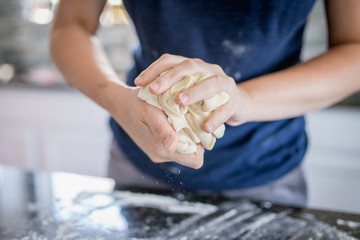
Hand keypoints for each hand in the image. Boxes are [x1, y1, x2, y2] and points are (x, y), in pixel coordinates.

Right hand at [112, 87, 204, 168]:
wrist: (120, 104)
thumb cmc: (136, 103)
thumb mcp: (149, 111)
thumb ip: (161, 129)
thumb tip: (172, 146)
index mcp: (162, 150)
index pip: (195, 159)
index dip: (201, 144)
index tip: (198, 126)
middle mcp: (162, 155)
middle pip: (192, 155)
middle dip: (196, 139)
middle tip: (192, 119)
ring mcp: (159, 152)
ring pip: (185, 150)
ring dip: (188, 136)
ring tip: (184, 118)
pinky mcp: (157, 148)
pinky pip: (176, 146)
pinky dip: (180, 135)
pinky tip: (176, 120)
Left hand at [134, 54, 249, 132]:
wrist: (238, 104)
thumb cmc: (205, 99)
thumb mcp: (187, 92)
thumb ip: (171, 91)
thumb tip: (143, 96)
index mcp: (194, 66)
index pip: (171, 60)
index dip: (154, 69)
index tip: (139, 83)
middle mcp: (209, 69)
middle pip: (189, 67)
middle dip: (170, 78)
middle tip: (154, 90)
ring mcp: (224, 83)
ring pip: (211, 83)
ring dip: (195, 92)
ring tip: (180, 102)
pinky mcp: (235, 100)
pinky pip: (226, 108)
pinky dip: (216, 117)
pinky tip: (205, 127)